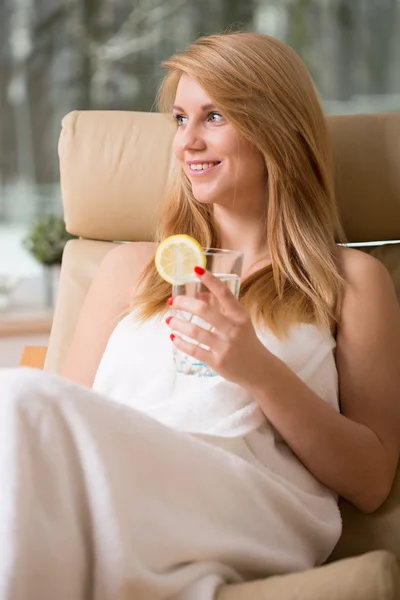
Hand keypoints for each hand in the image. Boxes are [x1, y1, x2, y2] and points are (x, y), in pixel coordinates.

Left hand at [166, 266, 270, 388]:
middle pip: (204, 310)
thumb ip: (221, 308)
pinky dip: (181, 342)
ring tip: (169, 320)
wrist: (260, 371)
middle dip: (183, 303)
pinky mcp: (218, 362)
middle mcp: (234, 329)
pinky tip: (174, 337)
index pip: (224, 293)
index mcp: (240, 316)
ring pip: (195, 331)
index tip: (196, 270)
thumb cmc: (247, 343)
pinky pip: (194, 350)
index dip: (210, 280)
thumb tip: (199, 294)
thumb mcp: (240, 323)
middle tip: (172, 302)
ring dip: (178, 323)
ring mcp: (226, 346)